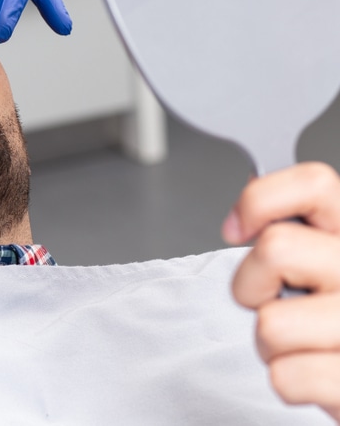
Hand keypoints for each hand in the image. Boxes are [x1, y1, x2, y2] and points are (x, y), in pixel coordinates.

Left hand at [222, 163, 339, 420]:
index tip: (239, 229)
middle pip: (275, 249)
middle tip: (277, 302)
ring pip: (271, 323)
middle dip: (252, 285)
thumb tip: (245, 207)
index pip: (314, 183)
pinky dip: (290, 382)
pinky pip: (287, 376)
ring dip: (271, 344)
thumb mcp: (327, 263)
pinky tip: (317, 376)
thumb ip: (299, 231)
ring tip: (303, 345)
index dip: (260, 200)